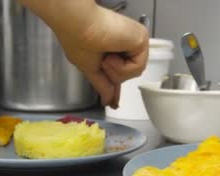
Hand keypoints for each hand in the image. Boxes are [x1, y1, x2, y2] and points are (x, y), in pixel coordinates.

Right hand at [19, 0, 148, 108]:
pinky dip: (122, 67)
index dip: (117, 86)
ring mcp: (135, 40)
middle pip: (128, 74)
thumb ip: (103, 84)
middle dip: (113, 75)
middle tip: (102, 61)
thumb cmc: (77, 40)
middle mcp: (127, 42)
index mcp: (114, 47)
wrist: (78, 28)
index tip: (114, 103)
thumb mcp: (90, 69)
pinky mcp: (141, 39)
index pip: (122, 70)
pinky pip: (137, 67)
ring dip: (116, 71)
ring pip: (134, 72)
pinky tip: (112, 55)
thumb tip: (108, 101)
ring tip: (105, 56)